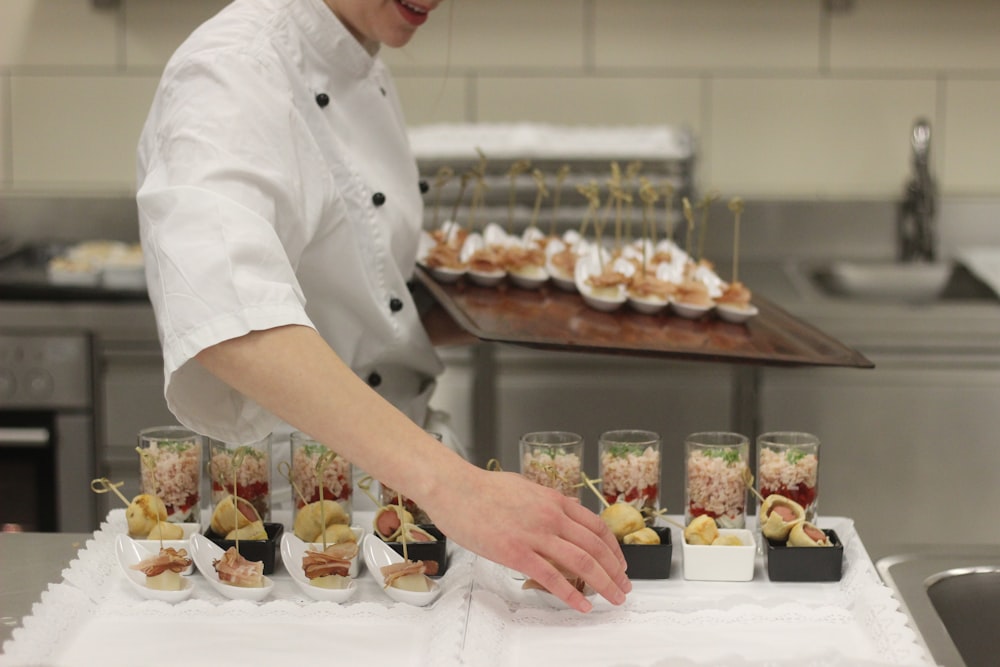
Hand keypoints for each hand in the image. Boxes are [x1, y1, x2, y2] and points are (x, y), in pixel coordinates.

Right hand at [422, 466, 630, 611]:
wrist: (455, 488)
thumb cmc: (483, 488)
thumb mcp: (525, 486)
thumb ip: (548, 499)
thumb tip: (567, 507)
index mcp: (554, 500)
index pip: (596, 526)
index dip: (613, 548)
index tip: (620, 563)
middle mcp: (551, 516)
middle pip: (595, 547)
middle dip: (615, 571)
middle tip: (624, 587)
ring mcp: (535, 535)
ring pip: (581, 563)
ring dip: (603, 584)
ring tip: (614, 598)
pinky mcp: (516, 552)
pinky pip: (551, 577)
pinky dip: (570, 594)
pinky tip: (581, 605)